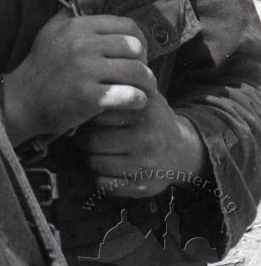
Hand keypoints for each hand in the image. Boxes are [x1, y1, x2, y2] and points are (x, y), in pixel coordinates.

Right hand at [0, 0, 155, 141]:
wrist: (23, 99)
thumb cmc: (44, 61)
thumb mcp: (58, 25)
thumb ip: (84, 0)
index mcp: (78, 26)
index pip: (128, 26)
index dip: (139, 41)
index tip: (136, 55)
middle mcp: (82, 45)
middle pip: (135, 48)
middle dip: (144, 62)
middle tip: (140, 74)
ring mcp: (85, 71)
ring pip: (136, 72)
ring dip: (146, 84)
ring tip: (143, 91)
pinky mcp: (88, 98)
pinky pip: (129, 96)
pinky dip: (137, 100)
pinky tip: (134, 103)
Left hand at [77, 91, 206, 196]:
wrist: (182, 149)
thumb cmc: (152, 117)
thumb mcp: (144, 94)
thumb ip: (121, 85)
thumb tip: (88, 78)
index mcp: (143, 110)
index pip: (97, 112)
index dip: (86, 114)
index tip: (85, 113)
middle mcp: (145, 138)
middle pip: (92, 141)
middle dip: (83, 139)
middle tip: (84, 135)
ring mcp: (144, 165)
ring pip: (95, 163)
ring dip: (89, 158)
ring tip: (94, 150)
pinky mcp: (142, 187)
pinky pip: (104, 184)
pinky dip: (99, 177)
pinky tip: (105, 167)